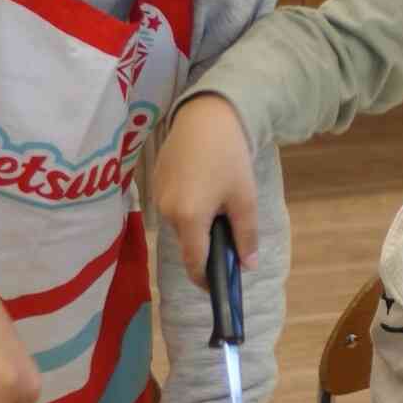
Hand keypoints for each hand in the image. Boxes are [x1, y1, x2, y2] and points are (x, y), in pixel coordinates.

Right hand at [155, 94, 264, 288]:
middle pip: (187, 244)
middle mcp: (166, 211)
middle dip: (206, 248)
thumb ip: (245, 236)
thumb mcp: (244, 199)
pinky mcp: (155, 180)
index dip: (206, 280)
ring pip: (179, 225)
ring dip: (197, 226)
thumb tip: (246, 265)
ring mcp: (157, 195)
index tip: (219, 287)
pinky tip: (206, 189)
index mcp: (188, 218)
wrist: (207, 115)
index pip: (194, 263)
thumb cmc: (230, 157)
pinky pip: (172, 206)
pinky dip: (188, 208)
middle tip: (230, 241)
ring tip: (221, 206)